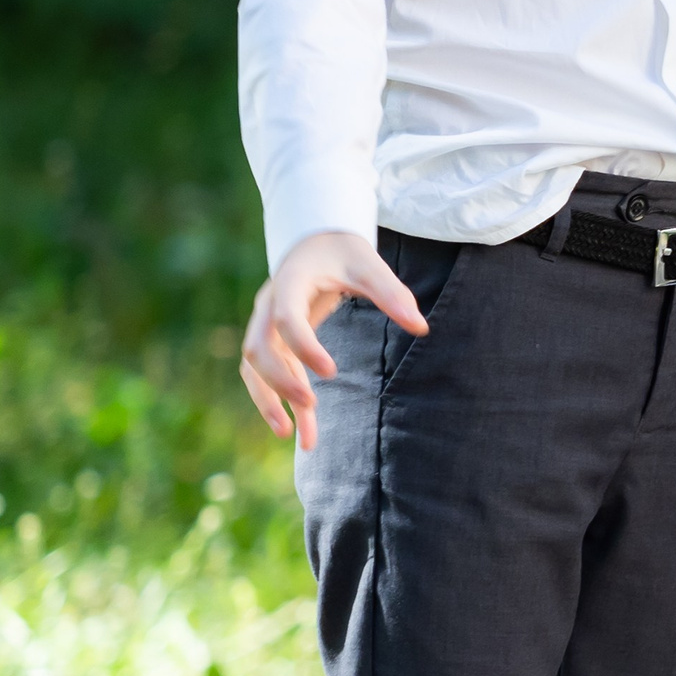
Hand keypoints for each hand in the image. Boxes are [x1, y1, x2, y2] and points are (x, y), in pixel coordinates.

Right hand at [239, 230, 427, 452]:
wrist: (317, 241)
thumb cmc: (344, 252)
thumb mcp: (370, 265)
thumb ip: (392, 294)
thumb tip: (421, 328)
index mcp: (291, 281)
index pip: (286, 319)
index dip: (304, 347)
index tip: (331, 372)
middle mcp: (269, 304)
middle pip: (257, 348)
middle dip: (278, 381)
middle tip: (310, 406)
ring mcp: (265, 323)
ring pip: (254, 367)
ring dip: (268, 399)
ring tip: (288, 435)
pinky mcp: (272, 339)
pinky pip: (265, 373)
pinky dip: (276, 399)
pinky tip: (296, 429)